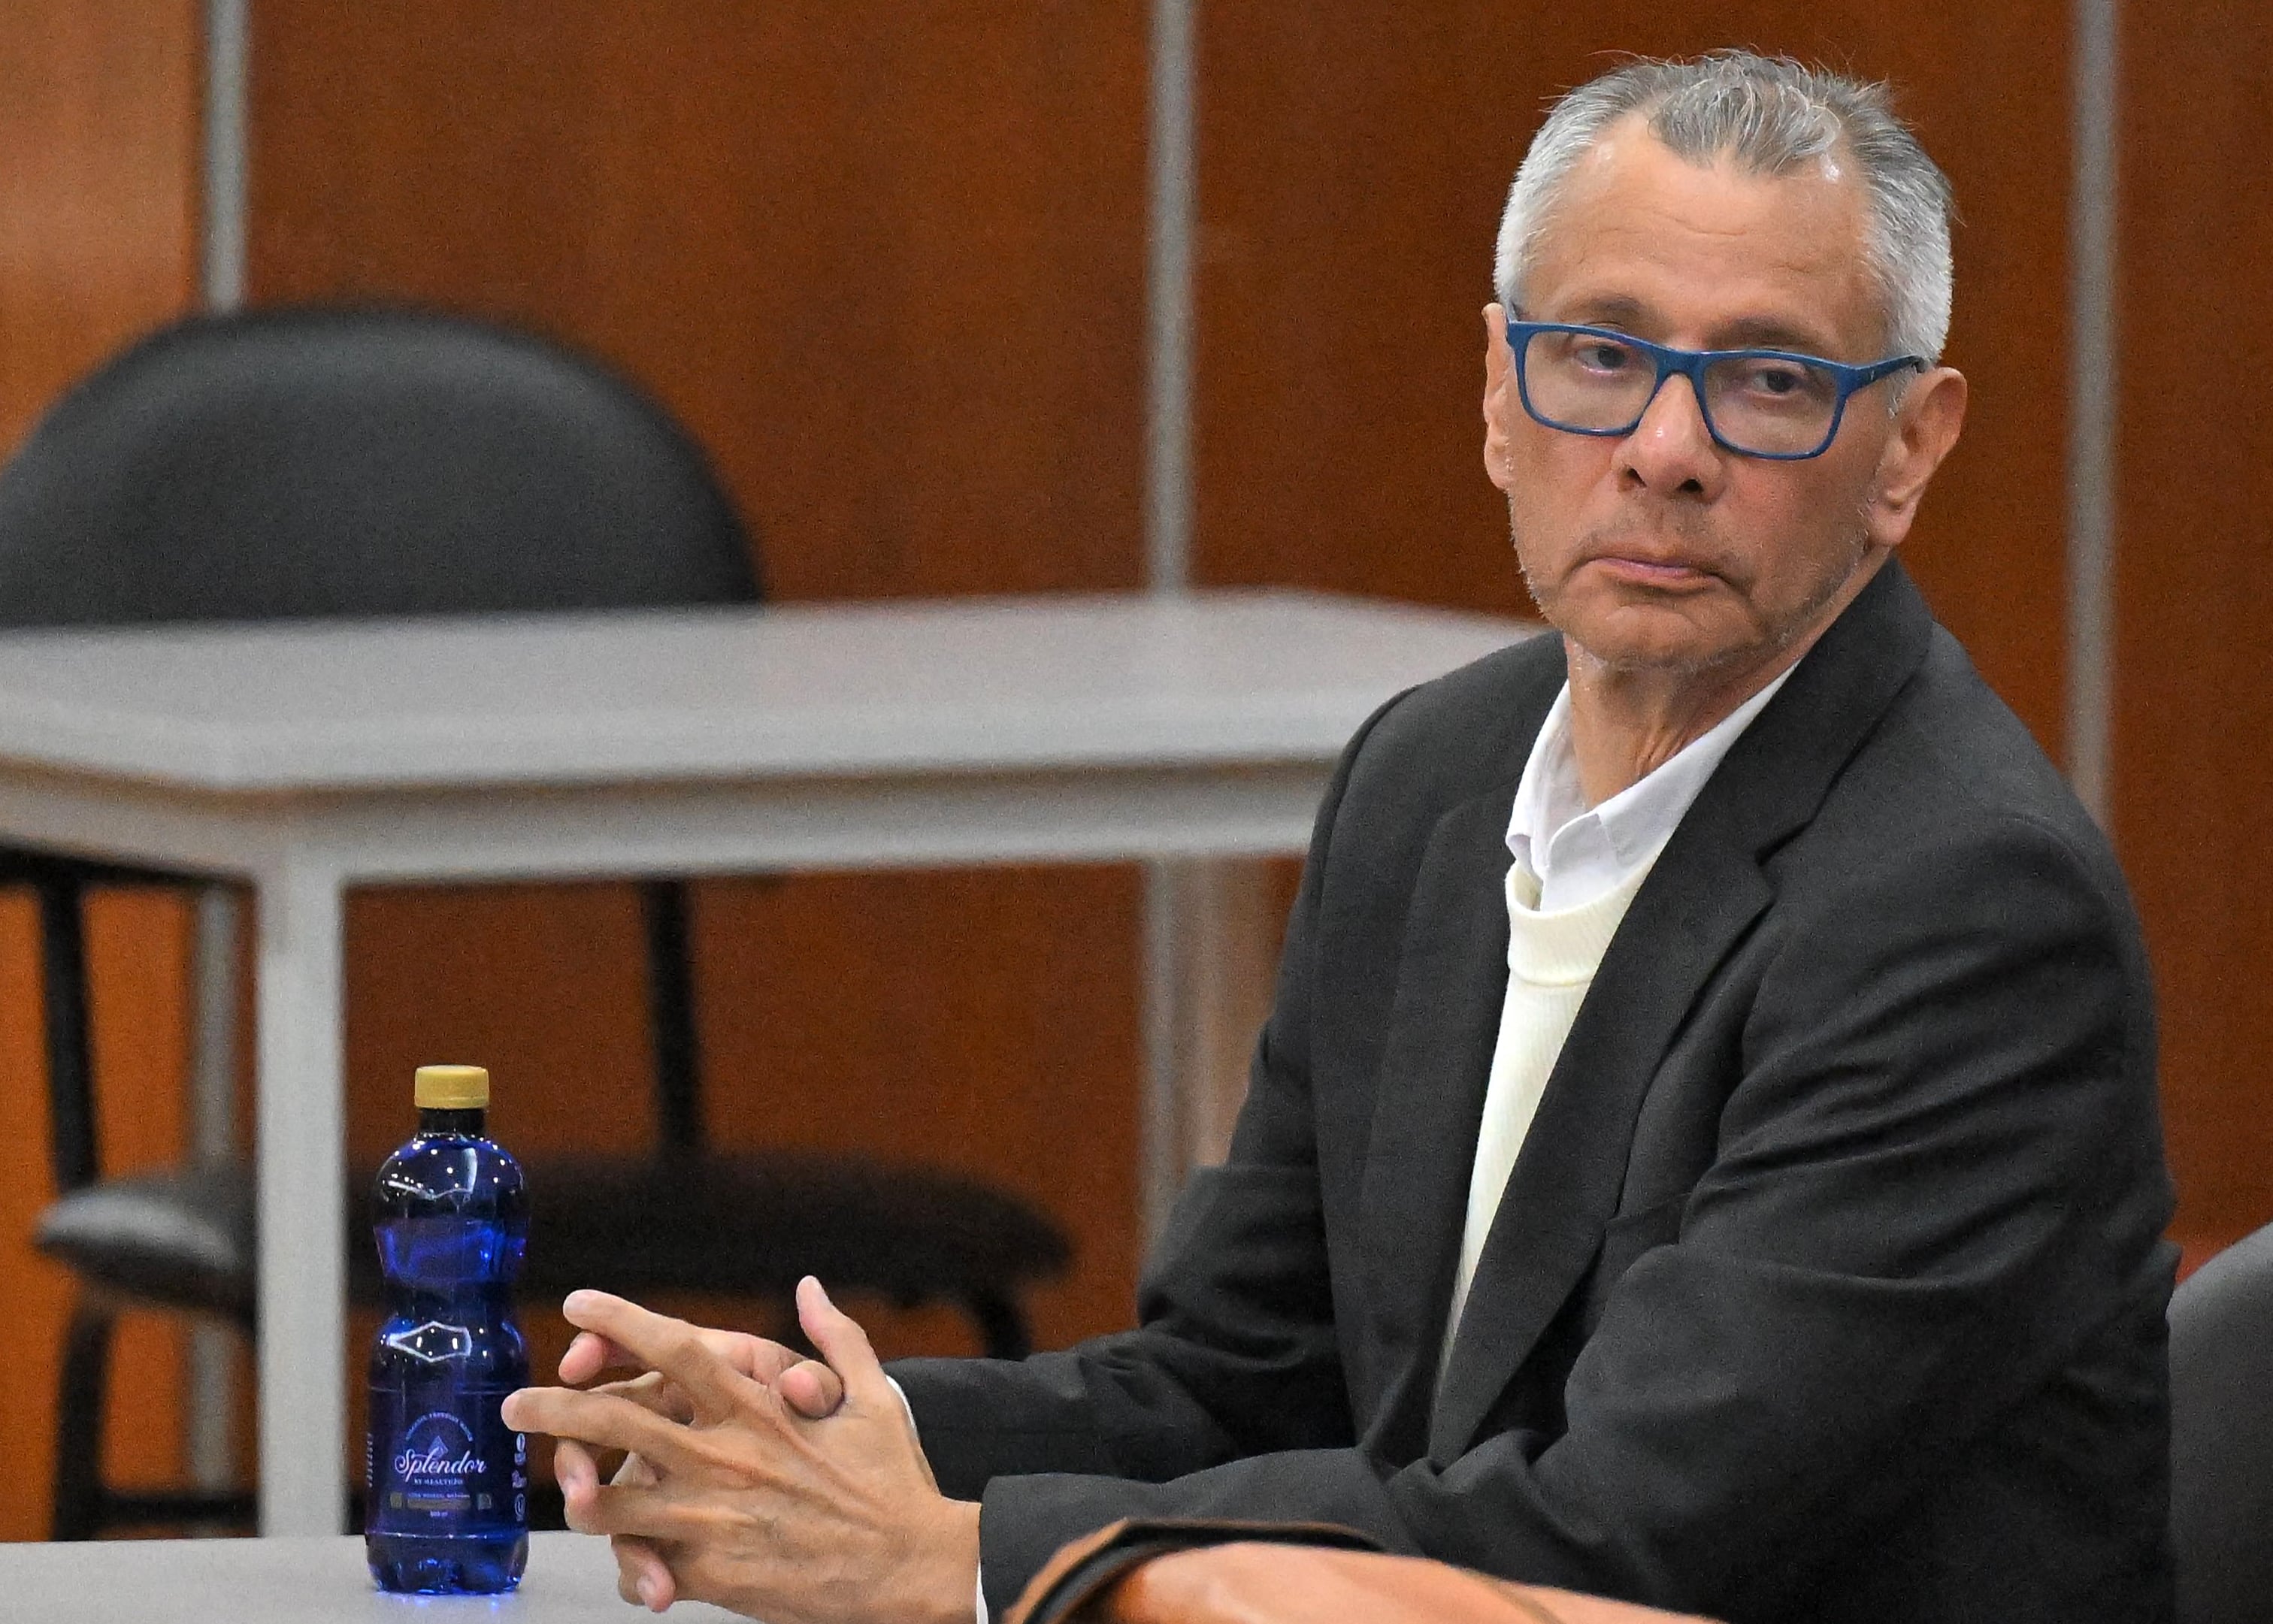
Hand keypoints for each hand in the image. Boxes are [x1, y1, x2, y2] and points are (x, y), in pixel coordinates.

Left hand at [504, 1280, 977, 1623]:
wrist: (910, 1569)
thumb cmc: (895, 1484)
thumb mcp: (873, 1395)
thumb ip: (836, 1336)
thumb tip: (811, 1286)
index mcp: (757, 1407)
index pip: (674, 1348)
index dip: (619, 1321)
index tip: (580, 1306)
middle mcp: (724, 1456)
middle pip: (616, 1419)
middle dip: (555, 1406)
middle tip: (517, 1403)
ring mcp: (710, 1518)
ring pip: (611, 1499)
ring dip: (573, 1485)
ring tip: (557, 1479)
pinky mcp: (710, 1575)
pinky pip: (645, 1561)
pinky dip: (627, 1555)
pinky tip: (615, 1549)